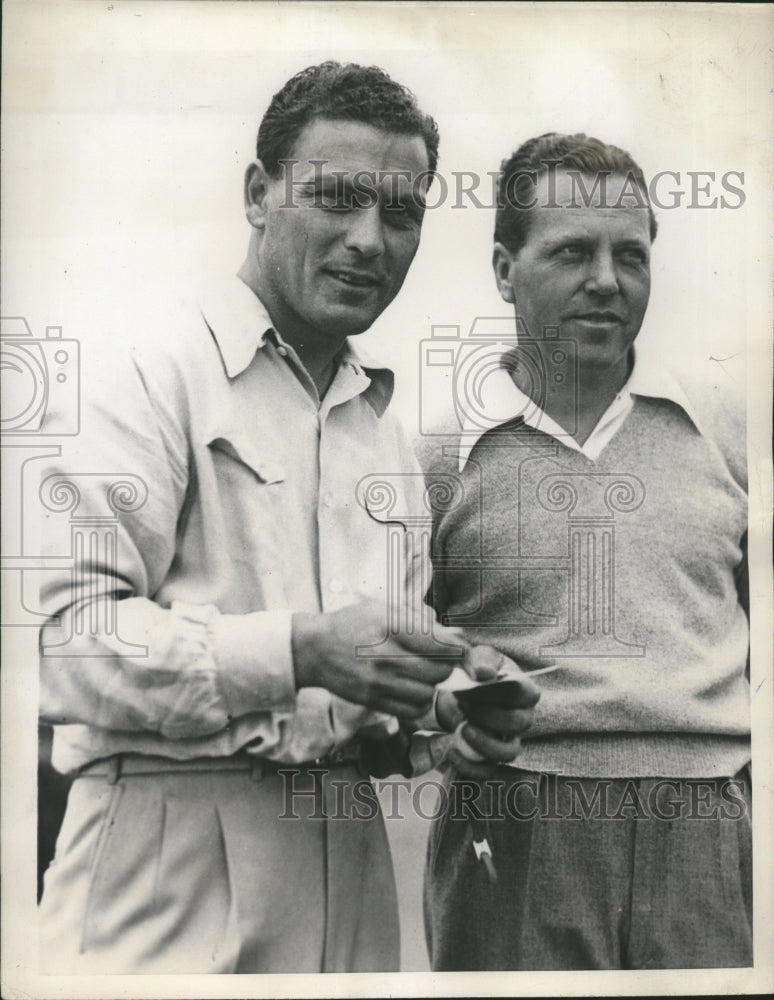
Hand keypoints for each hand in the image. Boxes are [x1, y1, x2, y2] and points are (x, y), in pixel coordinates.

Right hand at [292, 601, 463, 719]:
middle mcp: (387, 655)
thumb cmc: (354, 624)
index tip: (459, 648)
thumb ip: (421, 621)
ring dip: (431, 685)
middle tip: (437, 659)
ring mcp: (379, 680)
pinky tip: (412, 689)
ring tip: (421, 674)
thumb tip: (457, 636)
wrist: (315, 648)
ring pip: (428, 692)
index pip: (443, 645)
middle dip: (445, 665)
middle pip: (440, 670)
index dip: (458, 648)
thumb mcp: (385, 609)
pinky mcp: (372, 699)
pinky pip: (412, 710)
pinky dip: (419, 702)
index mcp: (392, 626)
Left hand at [435, 646, 542, 777]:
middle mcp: (522, 718)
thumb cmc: (475, 671)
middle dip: (488, 714)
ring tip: (462, 728)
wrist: (460, 691)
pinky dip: (469, 766)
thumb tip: (484, 674)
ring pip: (509, 753)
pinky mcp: (490, 757)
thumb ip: (480, 661)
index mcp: (524, 691)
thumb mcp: (477, 658)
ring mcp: (508, 740)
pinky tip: (452, 750)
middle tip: (462, 704)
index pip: (525, 694)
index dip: (499, 693)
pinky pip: (487, 771)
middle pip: (517, 723)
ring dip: (485, 743)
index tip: (473, 687)